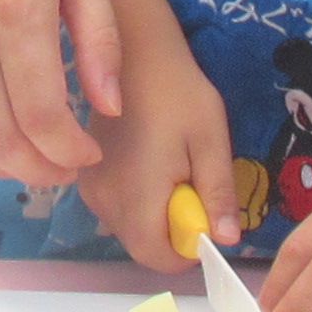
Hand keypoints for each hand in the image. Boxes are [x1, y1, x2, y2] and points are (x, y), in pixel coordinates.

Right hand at [78, 40, 239, 270]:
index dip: (187, 250)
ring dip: (154, 213)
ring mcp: (89, 187)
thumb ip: (217, 193)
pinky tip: (148, 159)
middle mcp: (104, 199)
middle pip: (142, 245)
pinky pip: (115, 206)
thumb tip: (227, 240)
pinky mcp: (84, 174)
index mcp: (135, 196)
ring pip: (128, 226)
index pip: (157, 258)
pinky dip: (137, 197)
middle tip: (188, 182)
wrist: (133, 52)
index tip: (203, 216)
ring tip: (169, 165)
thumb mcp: (211, 140)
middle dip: (172, 229)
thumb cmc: (177, 91)